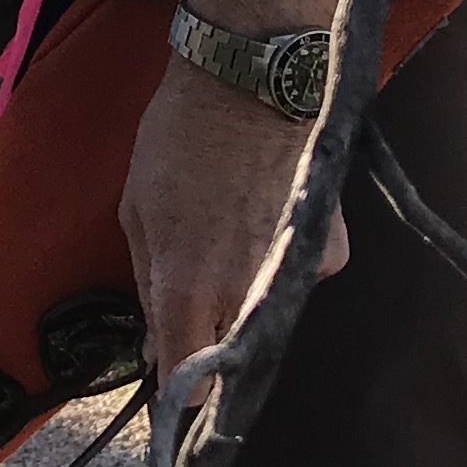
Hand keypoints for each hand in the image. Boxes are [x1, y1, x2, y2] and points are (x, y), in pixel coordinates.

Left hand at [118, 56, 349, 371]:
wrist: (252, 79)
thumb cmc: (178, 139)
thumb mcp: (136, 211)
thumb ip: (149, 288)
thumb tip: (158, 349)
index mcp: (188, 290)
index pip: (190, 385)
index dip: (179, 387)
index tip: (174, 373)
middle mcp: (245, 296)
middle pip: (231, 356)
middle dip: (212, 339)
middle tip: (198, 298)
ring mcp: (294, 275)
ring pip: (264, 317)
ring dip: (244, 299)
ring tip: (230, 240)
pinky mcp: (330, 252)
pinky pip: (296, 277)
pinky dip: (279, 261)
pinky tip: (265, 216)